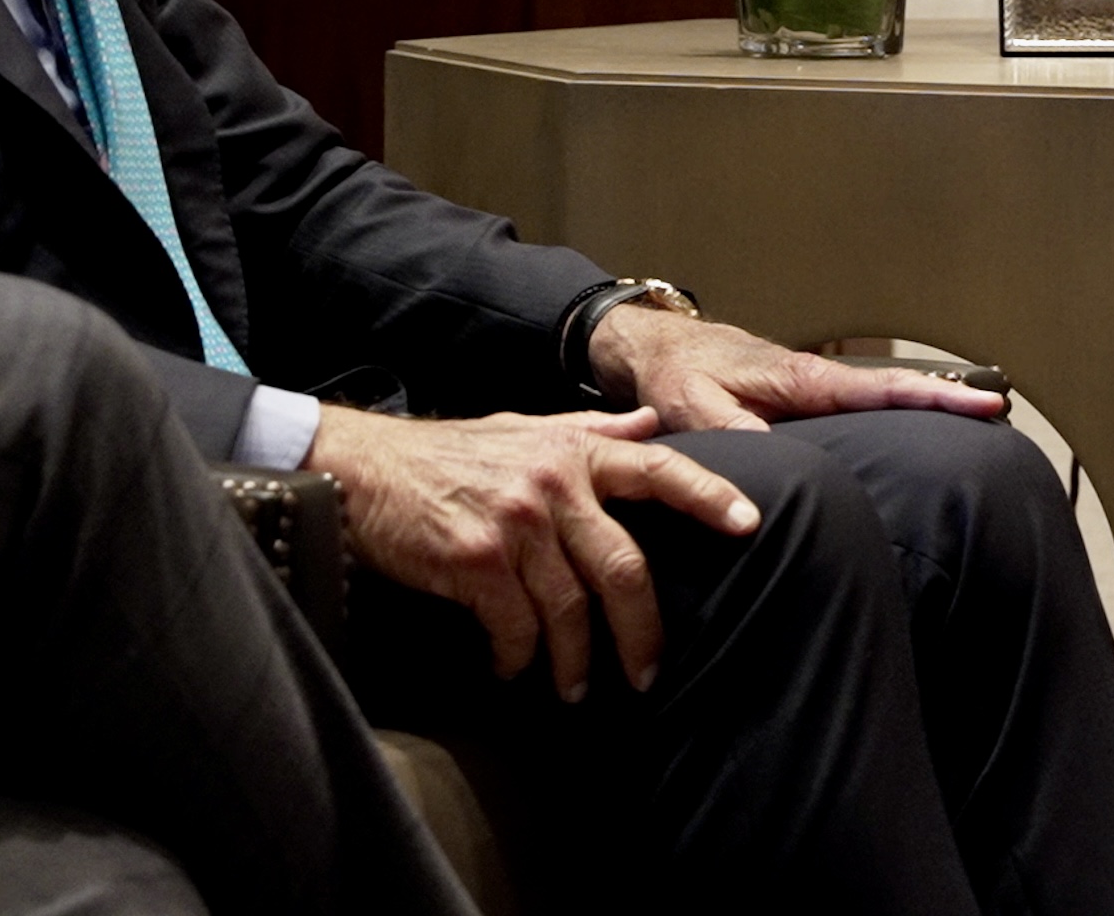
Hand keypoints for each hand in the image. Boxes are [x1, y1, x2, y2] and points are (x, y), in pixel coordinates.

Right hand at [308, 404, 758, 700]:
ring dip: (577, 659)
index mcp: (575, 451)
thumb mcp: (526, 430)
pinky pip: (516, 626)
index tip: (750, 524)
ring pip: (571, 608)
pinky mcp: (476, 560)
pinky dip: (519, 657)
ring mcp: (516, 522)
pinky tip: (513, 667)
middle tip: (649, 673)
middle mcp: (554, 483)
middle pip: (623, 566)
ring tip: (576, 687)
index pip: (658, 468)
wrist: (364, 468)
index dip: (708, 495)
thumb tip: (651, 426)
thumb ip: (591, 434)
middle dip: (642, 629)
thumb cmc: (452, 455)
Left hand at [589, 304, 1009, 432]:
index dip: (937, 398)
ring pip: (881, 401)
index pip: (884, 389)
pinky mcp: (801, 402)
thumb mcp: (695, 407)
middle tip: (1005, 418)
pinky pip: (859, 409)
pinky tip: (907, 438)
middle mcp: (817, 381)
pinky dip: (893, 414)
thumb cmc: (676, 373)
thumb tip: (779, 466)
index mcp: (804, 380)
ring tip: (976, 431)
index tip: (987, 403)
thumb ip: (735, 435)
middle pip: (898, 393)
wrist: (654, 350)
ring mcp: (813, 390)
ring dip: (925, 410)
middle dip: (950, 403)